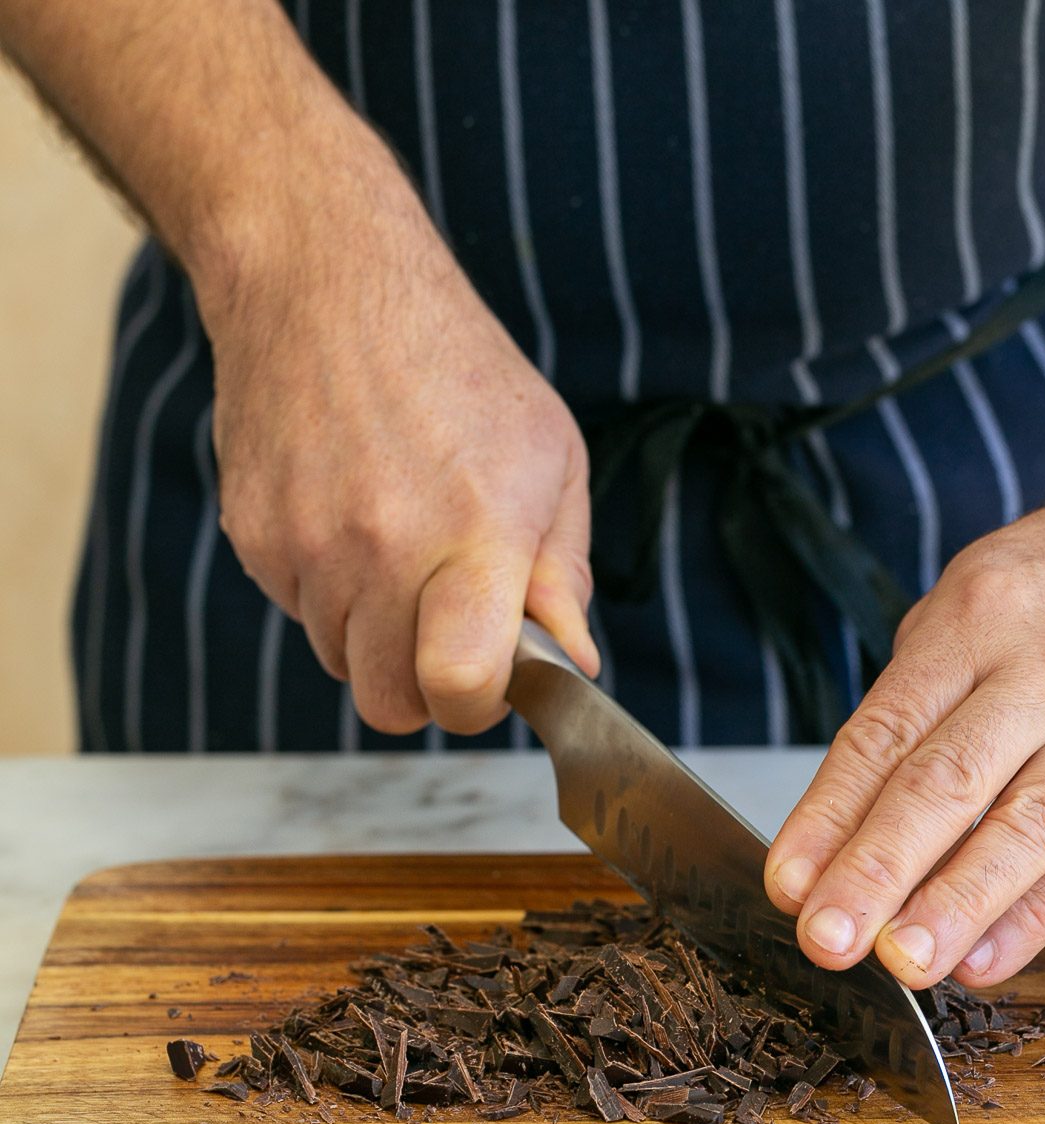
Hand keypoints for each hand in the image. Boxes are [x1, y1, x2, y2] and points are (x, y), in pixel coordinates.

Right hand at [197, 128, 596, 735]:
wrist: (325, 282)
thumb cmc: (458, 368)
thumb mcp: (550, 459)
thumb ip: (563, 573)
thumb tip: (574, 660)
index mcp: (475, 535)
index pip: (459, 688)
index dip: (477, 704)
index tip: (490, 679)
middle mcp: (382, 549)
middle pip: (390, 704)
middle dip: (424, 685)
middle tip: (447, 625)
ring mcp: (307, 546)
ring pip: (341, 661)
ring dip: (374, 633)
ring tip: (398, 546)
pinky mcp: (254, 537)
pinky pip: (298, 610)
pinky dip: (328, 590)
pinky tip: (349, 516)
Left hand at [764, 457, 1044, 989]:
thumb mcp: (966, 606)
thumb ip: (912, 704)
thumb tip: (841, 826)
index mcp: (974, 622)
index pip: (886, 731)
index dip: (831, 814)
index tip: (789, 882)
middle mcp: (1043, 672)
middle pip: (948, 782)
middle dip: (879, 868)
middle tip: (828, 937)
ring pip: (1028, 827)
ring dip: (957, 904)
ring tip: (902, 963)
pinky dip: (1039, 914)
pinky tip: (984, 957)